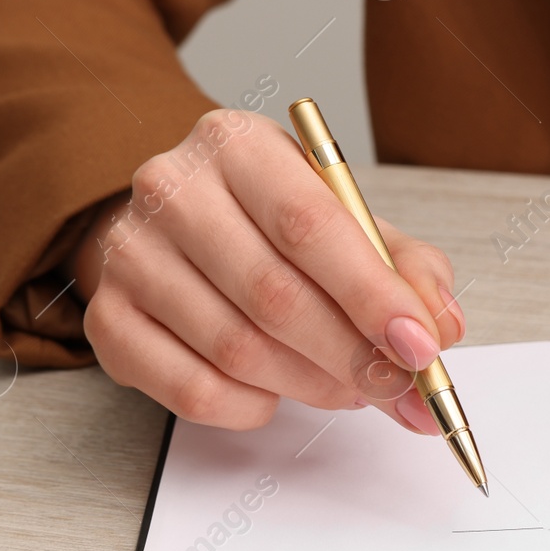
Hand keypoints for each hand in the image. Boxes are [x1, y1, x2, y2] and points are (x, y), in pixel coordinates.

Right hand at [65, 109, 465, 431]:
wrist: (176, 223)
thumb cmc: (271, 221)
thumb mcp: (347, 219)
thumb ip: (406, 266)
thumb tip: (441, 324)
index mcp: (238, 144)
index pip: (310, 224)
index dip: (372, 295)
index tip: (420, 346)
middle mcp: (172, 189)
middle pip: (274, 294)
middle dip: (351, 356)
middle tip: (398, 388)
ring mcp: (130, 255)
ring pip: (235, 350)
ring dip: (309, 385)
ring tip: (348, 388)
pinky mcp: (107, 318)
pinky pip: (189, 389)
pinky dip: (248, 406)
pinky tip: (274, 392)